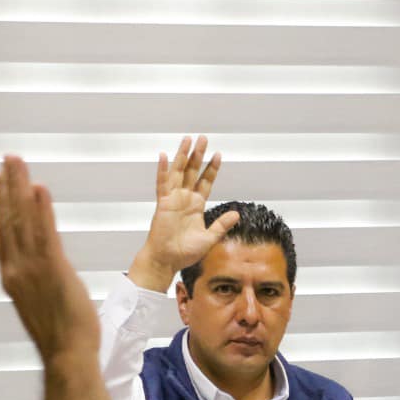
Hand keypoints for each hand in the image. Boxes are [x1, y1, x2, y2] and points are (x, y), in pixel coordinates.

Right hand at [0, 155, 99, 361]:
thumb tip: (39, 268)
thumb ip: (35, 281)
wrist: (67, 356)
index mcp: (12, 276)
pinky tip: (38, 187)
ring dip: (19, 187)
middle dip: (6, 186)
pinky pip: (45, 233)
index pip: (2, 232)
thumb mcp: (41, 303)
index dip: (1, 204)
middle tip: (7, 159)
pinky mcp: (52, 270)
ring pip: (22, 220)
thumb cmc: (61, 336)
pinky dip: (40, 209)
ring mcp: (31, 269)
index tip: (1, 182)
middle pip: (7, 219)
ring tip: (17, 162)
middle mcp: (15, 269)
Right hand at [127, 135, 241, 290]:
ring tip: (188, 139)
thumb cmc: (185, 252)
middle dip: (198, 155)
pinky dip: (163, 170)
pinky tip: (164, 156)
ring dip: (183, 156)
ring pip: (178, 172)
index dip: (211, 168)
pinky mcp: (163, 204)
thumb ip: (221, 225)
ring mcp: (173, 199)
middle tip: (203, 138)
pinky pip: (162, 184)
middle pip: (192, 171)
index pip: (205, 182)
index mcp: (196, 205)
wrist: (167, 260)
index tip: (218, 155)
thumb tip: (237, 214)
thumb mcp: (209, 238)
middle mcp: (185, 198)